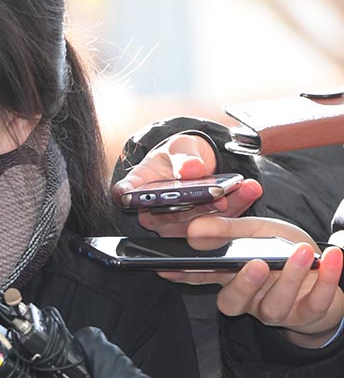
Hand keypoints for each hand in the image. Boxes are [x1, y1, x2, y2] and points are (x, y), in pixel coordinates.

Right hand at [112, 132, 260, 235]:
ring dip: (226, 206)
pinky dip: (239, 204)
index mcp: (137, 190)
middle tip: (219, 194)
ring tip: (245, 187)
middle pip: (169, 216)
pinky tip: (251, 189)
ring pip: (199, 223)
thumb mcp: (179, 147)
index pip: (126, 195)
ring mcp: (178, 226)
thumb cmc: (178, 155)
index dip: (128, 196)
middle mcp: (153, 214)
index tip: (130, 195)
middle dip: (197, 206)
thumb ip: (184, 157)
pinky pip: (222, 221)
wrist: (197, 162)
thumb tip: (192, 169)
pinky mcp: (204, 230)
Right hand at [158, 215, 343, 347]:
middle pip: (233, 302)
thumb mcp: (257, 232)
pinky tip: (333, 258)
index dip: (184, 275)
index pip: (201, 278)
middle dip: (243, 285)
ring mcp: (277, 310)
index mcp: (230, 278)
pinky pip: (315, 302)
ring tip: (303, 253)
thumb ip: (228, 230)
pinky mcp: (308, 314)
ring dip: (290, 278)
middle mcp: (249, 298)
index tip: (168, 268)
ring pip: (275, 305)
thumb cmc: (283, 252)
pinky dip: (327, 280)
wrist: (323, 274)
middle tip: (256, 263)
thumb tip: (193, 229)